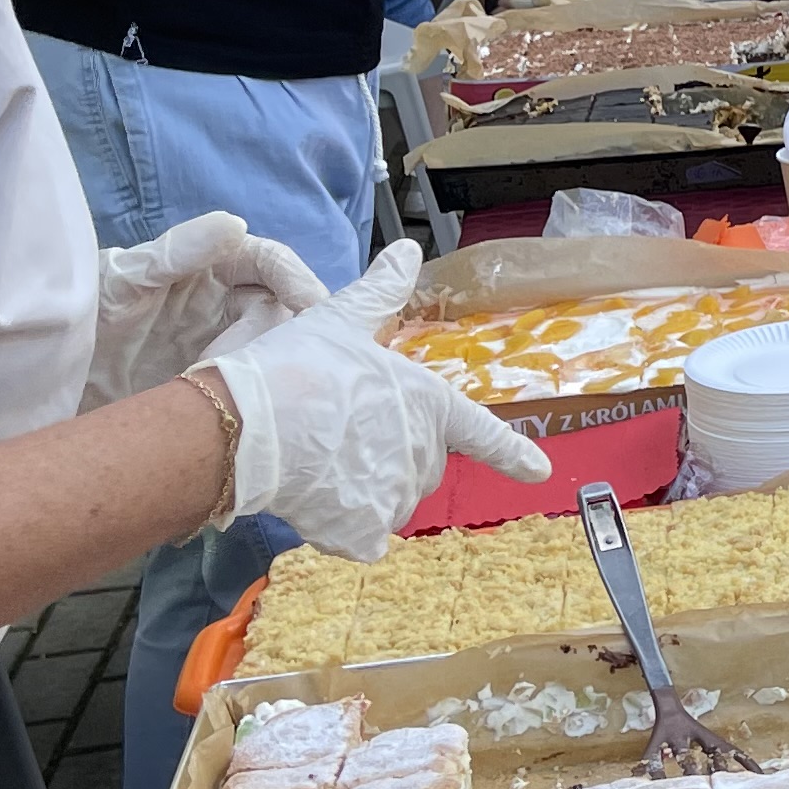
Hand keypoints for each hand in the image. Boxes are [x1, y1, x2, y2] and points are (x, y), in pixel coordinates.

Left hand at [87, 213, 328, 406]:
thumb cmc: (82, 315)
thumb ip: (176, 253)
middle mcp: (222, 304)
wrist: (43, 380)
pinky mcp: (213, 388)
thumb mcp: (123, 281)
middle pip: (281, 310)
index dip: (295, 279)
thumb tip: (236, 225)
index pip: (268, 263)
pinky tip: (262, 408)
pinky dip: (262, 395)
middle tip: (299, 359)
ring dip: (277, 365)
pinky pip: (252, 387)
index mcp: (208, 267)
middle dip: (295, 330)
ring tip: (268, 387)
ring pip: (273, 350)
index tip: (312, 307)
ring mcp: (221, 346)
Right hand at [201, 243, 549, 556]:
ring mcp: (396, 496)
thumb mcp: (342, 318)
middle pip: (419, 466)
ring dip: (363, 491)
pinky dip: (341, 527)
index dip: (512, 453)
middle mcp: (424, 453)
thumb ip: (381, 292)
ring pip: (389, 502)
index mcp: (429, 404)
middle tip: (338, 434)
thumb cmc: (297, 367)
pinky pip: (362, 537)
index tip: (539, 471)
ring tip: (318, 460)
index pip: (481, 432)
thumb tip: (406, 250)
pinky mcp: (364, 531)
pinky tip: (313, 500)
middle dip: (388, 456)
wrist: (248, 424)